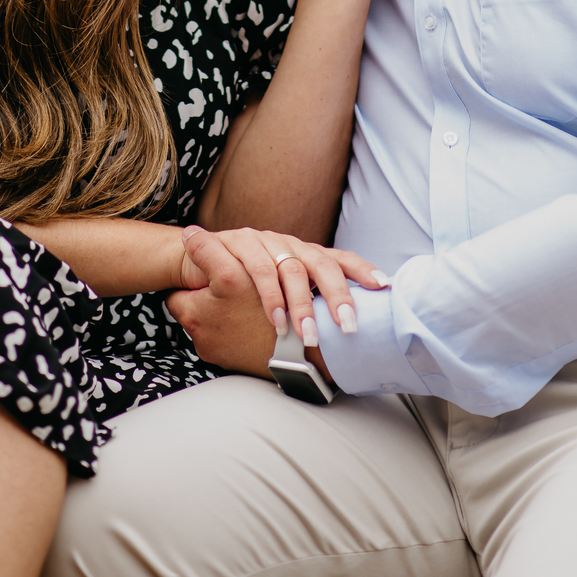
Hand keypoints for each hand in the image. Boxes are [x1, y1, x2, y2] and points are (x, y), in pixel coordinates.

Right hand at [181, 225, 386, 341]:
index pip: (340, 258)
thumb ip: (306, 306)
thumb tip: (344, 336)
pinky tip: (275, 320)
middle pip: (323, 263)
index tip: (383, 287)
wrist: (193, 263)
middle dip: (338, 295)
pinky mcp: (238, 243)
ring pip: (294, 269)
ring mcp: (265, 240)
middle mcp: (289, 243)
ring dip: (302, 304)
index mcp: (304, 254)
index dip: (362, 269)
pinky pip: (259, 268)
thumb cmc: (241, 289)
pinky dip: (269, 295)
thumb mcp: (279, 298)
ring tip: (308, 335)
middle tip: (348, 326)